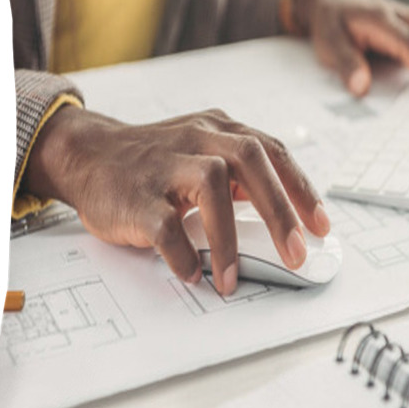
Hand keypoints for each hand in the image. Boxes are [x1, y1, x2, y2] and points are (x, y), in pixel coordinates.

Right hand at [23, 106, 329, 295]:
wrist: (87, 156)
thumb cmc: (153, 161)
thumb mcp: (201, 151)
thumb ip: (239, 174)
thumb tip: (286, 216)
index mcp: (217, 129)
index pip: (271, 151)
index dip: (300, 188)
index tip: (322, 225)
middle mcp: (195, 138)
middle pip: (251, 160)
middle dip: (281, 211)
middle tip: (299, 253)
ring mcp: (164, 164)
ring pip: (211, 185)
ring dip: (229, 238)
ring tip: (234, 278)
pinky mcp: (136, 195)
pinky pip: (165, 225)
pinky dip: (182, 253)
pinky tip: (193, 274)